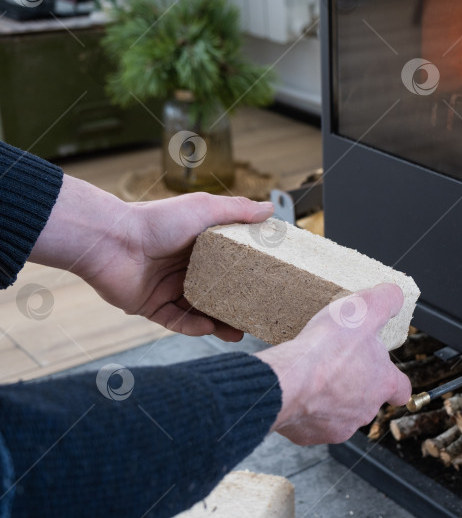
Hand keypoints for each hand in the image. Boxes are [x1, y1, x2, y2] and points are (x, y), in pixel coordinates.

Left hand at [30, 175, 273, 340]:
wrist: (110, 241)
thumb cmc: (156, 220)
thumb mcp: (204, 209)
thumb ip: (238, 210)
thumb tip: (269, 209)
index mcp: (198, 245)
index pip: (228, 264)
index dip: (247, 275)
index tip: (267, 285)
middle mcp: (183, 267)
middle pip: (216, 291)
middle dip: (236, 306)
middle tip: (257, 317)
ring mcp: (167, 288)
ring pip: (199, 310)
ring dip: (218, 322)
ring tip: (239, 332)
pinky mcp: (150, 306)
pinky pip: (176, 321)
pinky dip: (193, 326)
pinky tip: (209, 328)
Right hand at [256, 283, 411, 444]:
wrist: (286, 380)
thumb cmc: (326, 348)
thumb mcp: (364, 309)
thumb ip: (386, 300)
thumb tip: (395, 295)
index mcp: (382, 383)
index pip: (401, 389)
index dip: (393, 379)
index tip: (385, 373)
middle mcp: (364, 410)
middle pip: (366, 398)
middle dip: (354, 383)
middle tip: (336, 362)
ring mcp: (338, 426)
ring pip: (339, 412)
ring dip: (330, 397)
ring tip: (313, 375)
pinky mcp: (310, 435)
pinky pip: (311, 422)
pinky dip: (305, 409)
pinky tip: (297, 389)